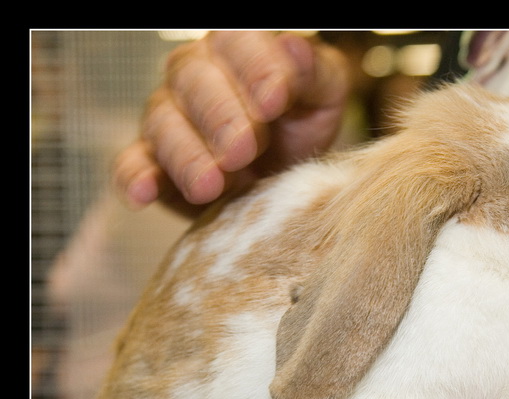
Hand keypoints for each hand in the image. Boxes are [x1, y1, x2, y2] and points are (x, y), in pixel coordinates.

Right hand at [112, 31, 349, 212]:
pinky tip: (144, 194)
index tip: (275, 103)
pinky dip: (136, 179)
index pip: (237, 42)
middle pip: (194, 81)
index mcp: (237, 49)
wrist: (286, 178)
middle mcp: (195, 75)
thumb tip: (293, 47)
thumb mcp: (324, 98)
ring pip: (163, 124)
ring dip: (187, 156)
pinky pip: (132, 164)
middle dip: (221, 118)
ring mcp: (169, 117)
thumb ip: (315, 73)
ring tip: (211, 186)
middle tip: (244, 151)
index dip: (256, 70)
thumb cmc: (302, 127)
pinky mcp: (153, 162)